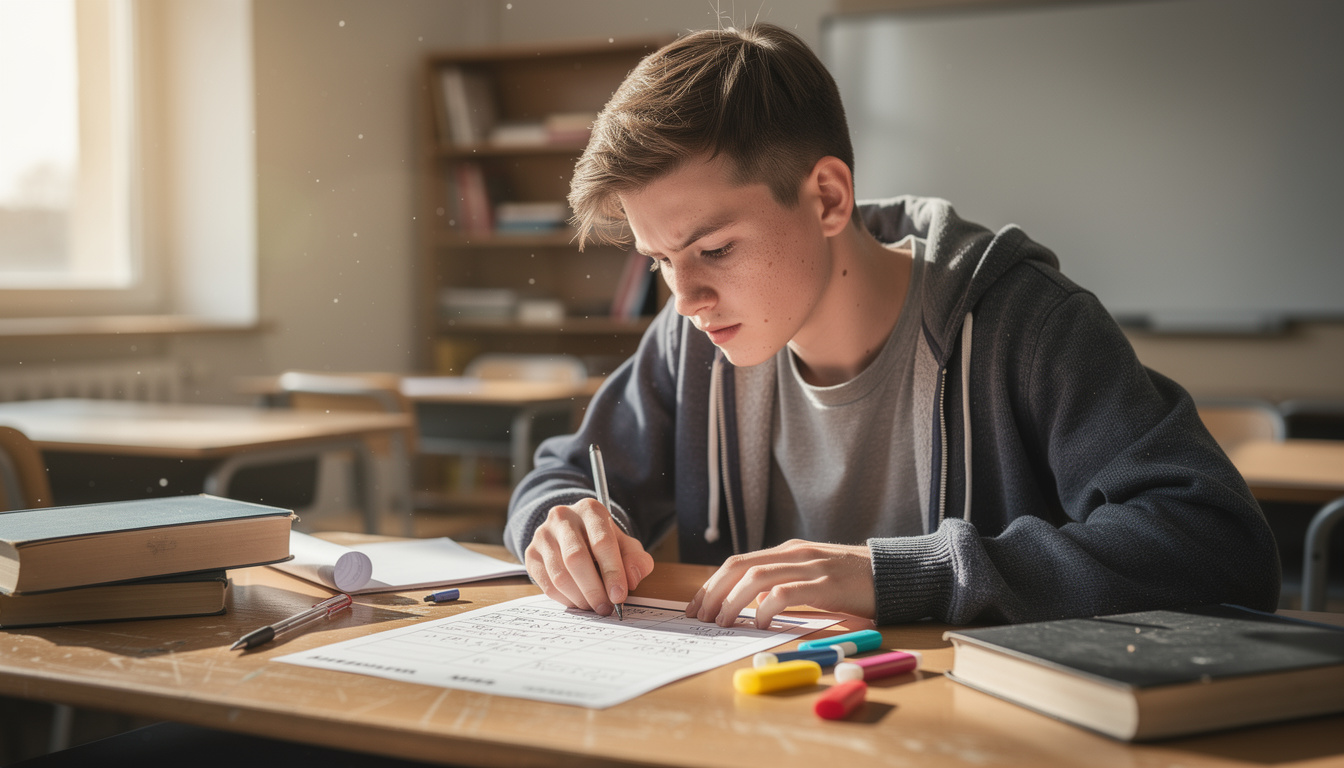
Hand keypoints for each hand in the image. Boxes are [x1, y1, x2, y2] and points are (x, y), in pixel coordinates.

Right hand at [523, 498, 654, 615]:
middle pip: (576, 558)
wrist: (574, 534)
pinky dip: (565, 599)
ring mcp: (543, 535)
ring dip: (580, 598)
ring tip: (594, 606)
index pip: (602, 542)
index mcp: (590, 510)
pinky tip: (578, 602)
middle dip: (594, 589)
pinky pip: (546, 585)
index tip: (619, 596)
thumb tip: (632, 580)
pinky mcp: (531, 554)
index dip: (612, 572)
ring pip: (559, 575)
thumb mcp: (626, 546)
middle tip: (606, 607)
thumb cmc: (603, 541)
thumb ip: (636, 561)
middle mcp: (562, 517)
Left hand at [684, 539, 875, 628]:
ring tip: (723, 624)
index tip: (697, 607)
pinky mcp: (826, 584)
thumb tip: (757, 605)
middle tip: (701, 618)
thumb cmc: (854, 582)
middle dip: (713, 592)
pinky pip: (785, 593)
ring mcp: (810, 566)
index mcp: (788, 552)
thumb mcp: (814, 579)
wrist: (896, 574)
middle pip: (739, 567)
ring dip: (733, 602)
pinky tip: (761, 624)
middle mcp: (794, 554)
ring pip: (756, 578)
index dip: (712, 584)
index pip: (738, 563)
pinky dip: (766, 609)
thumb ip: (785, 587)